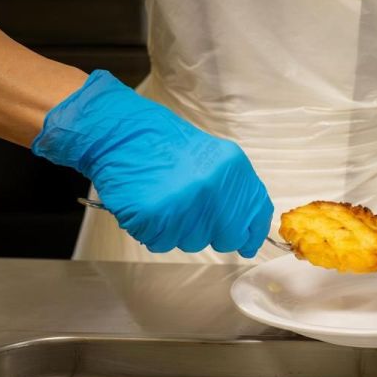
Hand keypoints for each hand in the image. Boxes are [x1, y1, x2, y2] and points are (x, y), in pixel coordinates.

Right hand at [32, 70, 272, 256]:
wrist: (120, 132)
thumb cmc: (164, 145)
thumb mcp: (213, 158)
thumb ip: (233, 191)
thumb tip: (247, 232)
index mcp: (232, 170)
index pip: (256, 214)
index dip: (251, 234)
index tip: (247, 245)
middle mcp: (213, 189)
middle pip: (227, 237)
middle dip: (212, 233)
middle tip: (191, 214)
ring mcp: (183, 204)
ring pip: (192, 242)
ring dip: (178, 230)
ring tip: (164, 200)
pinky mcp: (153, 217)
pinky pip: (160, 242)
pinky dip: (152, 231)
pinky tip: (148, 206)